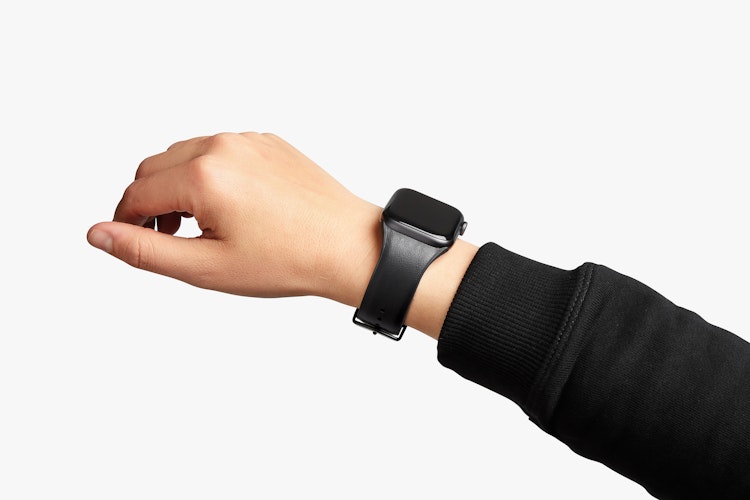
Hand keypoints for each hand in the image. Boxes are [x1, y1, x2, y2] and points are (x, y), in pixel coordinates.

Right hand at [87, 132, 382, 304]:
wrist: (349, 246)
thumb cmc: (290, 259)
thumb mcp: (207, 267)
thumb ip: (145, 250)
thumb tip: (98, 234)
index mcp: (203, 174)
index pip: (136, 193)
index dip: (125, 222)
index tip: (134, 241)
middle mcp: (223, 145)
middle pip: (155, 167)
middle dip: (149, 201)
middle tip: (167, 236)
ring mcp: (249, 140)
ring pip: (186, 155)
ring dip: (178, 185)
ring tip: (198, 225)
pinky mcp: (269, 142)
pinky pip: (221, 151)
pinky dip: (211, 174)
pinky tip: (231, 207)